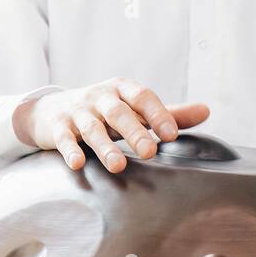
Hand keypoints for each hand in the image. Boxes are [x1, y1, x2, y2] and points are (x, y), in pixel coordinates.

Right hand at [13, 78, 209, 173]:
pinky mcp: (57, 127)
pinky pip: (64, 139)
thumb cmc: (101, 111)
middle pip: (118, 113)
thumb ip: (168, 113)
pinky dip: (70, 150)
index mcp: (121, 90)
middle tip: (150, 152)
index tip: (172, 135)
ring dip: (104, 147)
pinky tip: (78, 164)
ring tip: (118, 166)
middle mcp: (99, 97)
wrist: (49, 110)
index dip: (157, 114)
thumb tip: (206, 112)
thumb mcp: (132, 108)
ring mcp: (77, 112)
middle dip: (133, 132)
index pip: (142, 97)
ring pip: (92, 128)